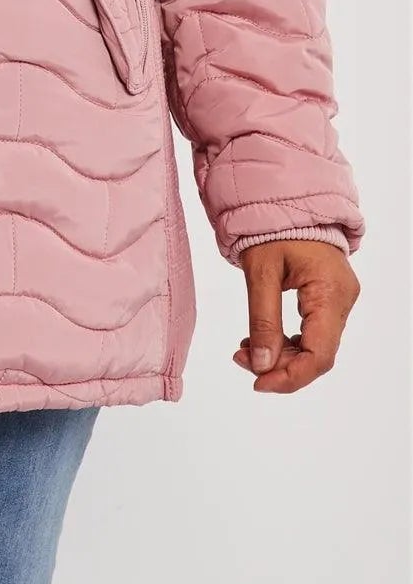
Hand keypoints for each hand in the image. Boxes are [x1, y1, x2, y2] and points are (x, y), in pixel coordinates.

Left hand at [233, 239, 359, 391]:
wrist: (286, 200)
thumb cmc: (273, 227)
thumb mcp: (260, 271)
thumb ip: (262, 319)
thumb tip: (261, 365)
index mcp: (330, 293)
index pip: (319, 355)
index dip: (290, 377)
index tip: (258, 383)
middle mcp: (342, 300)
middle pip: (318, 354)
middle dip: (279, 365)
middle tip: (241, 359)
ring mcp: (339, 300)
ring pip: (314, 345)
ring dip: (280, 354)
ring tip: (245, 350)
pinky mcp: (329, 298)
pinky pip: (312, 331)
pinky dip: (286, 341)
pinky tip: (260, 339)